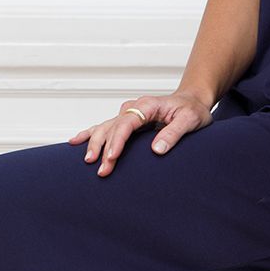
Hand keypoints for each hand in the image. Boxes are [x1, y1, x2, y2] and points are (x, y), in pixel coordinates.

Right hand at [67, 88, 213, 175]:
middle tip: (101, 169)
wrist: (192, 101)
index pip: (127, 123)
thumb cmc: (193, 110)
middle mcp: (134, 107)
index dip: (117, 141)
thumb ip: (174, 133)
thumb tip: (156, 149)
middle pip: (112, 127)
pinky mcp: (127, 120)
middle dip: (103, 148)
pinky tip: (75, 141)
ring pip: (105, 127)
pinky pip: (105, 126)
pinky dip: (90, 134)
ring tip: (87, 161)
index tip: (111, 158)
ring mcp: (128, 112)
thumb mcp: (190, 120)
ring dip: (94, 144)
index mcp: (147, 105)